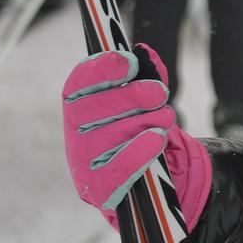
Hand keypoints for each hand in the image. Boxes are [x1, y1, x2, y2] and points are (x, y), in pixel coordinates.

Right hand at [61, 45, 212, 228]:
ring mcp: (84, 162)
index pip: (78, 83)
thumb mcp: (142, 103)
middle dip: (130, 96)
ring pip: (110, 136)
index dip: (101, 69)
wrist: (143, 182)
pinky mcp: (99, 188)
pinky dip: (140, 150)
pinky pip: (119, 168)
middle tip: (159, 92)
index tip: (129, 62)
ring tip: (166, 118)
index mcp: (80, 105)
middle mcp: (75, 133)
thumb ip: (146, 77)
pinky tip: (157, 139)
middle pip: (92, 108)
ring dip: (145, 121)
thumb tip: (146, 55)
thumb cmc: (138, 133)